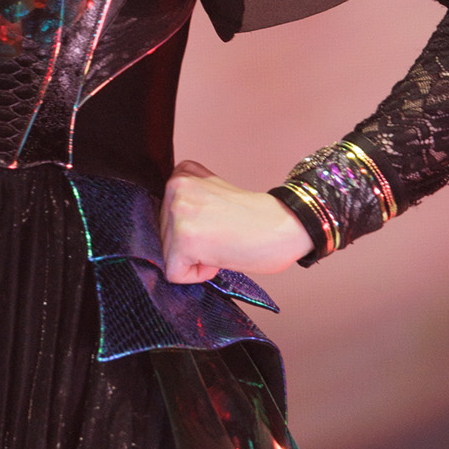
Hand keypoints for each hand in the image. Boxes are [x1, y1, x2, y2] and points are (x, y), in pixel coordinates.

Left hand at [159, 159, 312, 281]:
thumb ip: (187, 202)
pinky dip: (199, 274)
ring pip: (168, 256)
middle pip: (163, 237)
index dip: (192, 230)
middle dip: (191, 246)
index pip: (164, 219)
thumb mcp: (212, 194)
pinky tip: (221, 255)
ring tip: (223, 242)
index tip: (218, 222)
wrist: (286, 226)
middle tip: (223, 234)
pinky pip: (176, 274)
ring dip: (196, 259)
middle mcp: (175, 186)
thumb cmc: (254, 219)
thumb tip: (161, 233)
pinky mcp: (184, 239)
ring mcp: (178, 211)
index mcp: (181, 174)